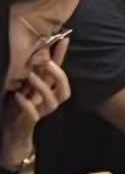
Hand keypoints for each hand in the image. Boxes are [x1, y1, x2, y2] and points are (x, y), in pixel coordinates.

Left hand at [3, 39, 70, 158]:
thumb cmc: (18, 109)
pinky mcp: (31, 122)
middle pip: (63, 88)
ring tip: (30, 76)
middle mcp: (51, 102)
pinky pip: (33, 114)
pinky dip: (26, 104)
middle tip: (46, 61)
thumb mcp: (25, 88)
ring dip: (42, 86)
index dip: (63, 57)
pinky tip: (18, 96)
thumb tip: (37, 52)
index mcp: (51, 92)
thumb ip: (33, 74)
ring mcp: (43, 112)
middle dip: (57, 74)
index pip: (61, 72)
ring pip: (51, 100)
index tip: (64, 39)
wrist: (13, 134)